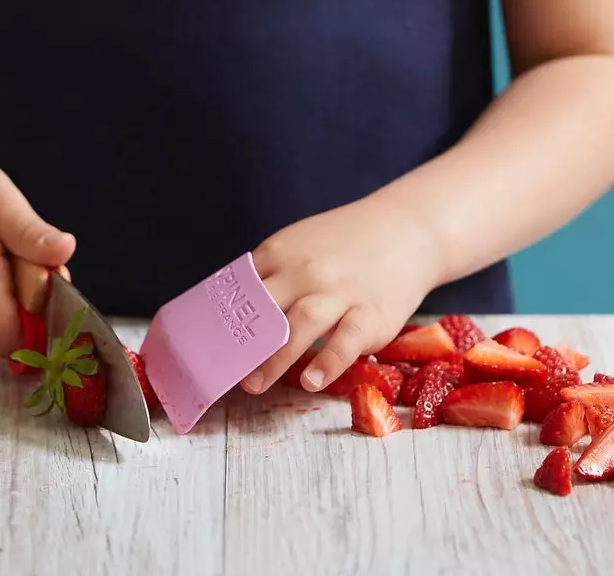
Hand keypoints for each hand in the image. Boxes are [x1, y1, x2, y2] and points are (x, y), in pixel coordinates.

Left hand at [241, 193, 444, 393]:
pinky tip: (312, 382)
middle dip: (242, 342)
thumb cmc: (344, 245)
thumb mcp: (300, 244)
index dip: (224, 318)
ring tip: (255, 384)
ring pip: (301, 324)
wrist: (406, 230)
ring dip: (276, 358)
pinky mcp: (371, 314)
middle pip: (266, 308)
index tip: (206, 346)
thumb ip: (271, 273)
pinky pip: (346, 341)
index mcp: (282, 253)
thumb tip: (233, 312)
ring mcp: (340, 292)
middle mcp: (308, 271)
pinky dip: (328, 362)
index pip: (243, 288)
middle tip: (223, 371)